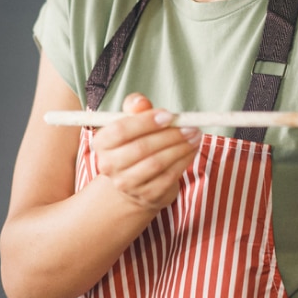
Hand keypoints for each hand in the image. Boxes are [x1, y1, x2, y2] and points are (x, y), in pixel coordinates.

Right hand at [88, 94, 202, 213]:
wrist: (135, 182)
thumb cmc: (134, 144)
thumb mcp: (132, 123)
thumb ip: (135, 108)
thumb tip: (140, 102)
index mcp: (102, 143)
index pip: (120, 130)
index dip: (146, 122)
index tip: (169, 116)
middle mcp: (109, 166)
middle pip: (141, 148)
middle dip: (170, 135)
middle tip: (190, 126)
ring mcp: (127, 184)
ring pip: (157, 163)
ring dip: (180, 147)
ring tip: (195, 135)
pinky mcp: (147, 195)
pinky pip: (169, 176)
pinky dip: (184, 161)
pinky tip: (192, 150)